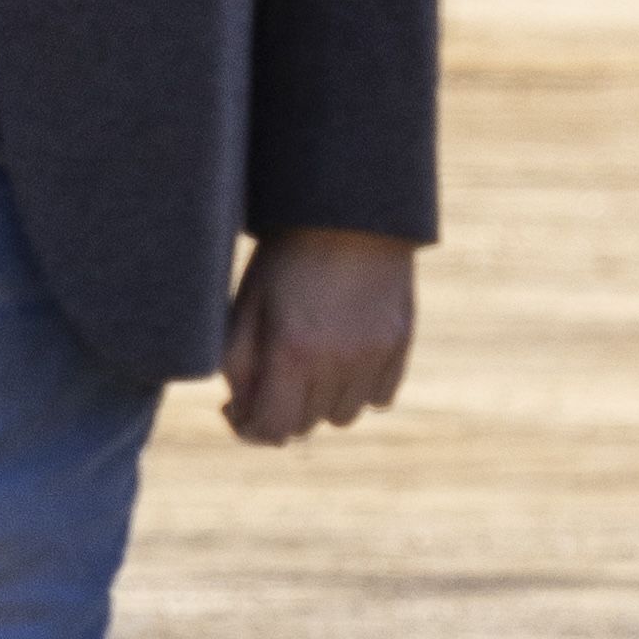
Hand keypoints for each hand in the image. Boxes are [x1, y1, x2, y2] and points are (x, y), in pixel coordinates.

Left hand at [219, 227, 417, 444]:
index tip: (237, 412)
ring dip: (322, 402)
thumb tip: (242, 413)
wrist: (349, 208)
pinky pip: (379, 397)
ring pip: (344, 416)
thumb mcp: (246, 305)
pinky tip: (344, 358)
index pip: (271, 431)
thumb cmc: (286, 256)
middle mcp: (337, 362)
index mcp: (291, 352)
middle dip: (282, 410)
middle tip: (271, 379)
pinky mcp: (401, 343)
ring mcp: (375, 355)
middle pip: (305, 426)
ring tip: (311, 366)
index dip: (247, 429)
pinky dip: (359, 389)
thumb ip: (237, 365)